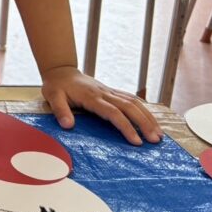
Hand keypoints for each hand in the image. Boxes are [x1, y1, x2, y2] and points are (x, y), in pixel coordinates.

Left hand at [41, 65, 162, 144]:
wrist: (61, 71)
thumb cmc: (57, 86)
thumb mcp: (52, 97)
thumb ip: (60, 110)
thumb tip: (67, 125)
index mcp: (92, 97)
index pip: (113, 113)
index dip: (126, 127)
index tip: (136, 141)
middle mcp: (105, 93)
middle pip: (130, 107)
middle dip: (145, 124)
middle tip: (156, 140)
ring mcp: (110, 91)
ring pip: (135, 102)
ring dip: (148, 117)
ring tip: (159, 134)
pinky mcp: (112, 91)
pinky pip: (131, 98)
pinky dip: (144, 109)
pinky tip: (152, 119)